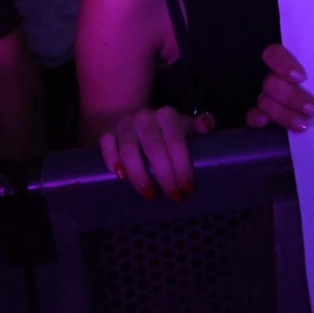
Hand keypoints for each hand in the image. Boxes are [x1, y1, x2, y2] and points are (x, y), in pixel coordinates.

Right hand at [99, 106, 214, 200]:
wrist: (138, 122)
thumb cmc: (167, 131)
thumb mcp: (185, 127)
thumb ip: (199, 125)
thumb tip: (206, 125)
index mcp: (167, 116)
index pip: (176, 142)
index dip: (182, 166)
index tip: (187, 188)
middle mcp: (145, 117)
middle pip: (154, 148)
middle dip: (165, 176)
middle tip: (173, 196)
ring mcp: (125, 124)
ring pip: (129, 150)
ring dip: (139, 175)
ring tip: (149, 195)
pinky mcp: (107, 131)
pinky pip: (106, 145)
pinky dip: (112, 160)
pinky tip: (121, 177)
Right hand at [246, 44, 313, 131]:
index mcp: (286, 60)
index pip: (274, 54)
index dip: (283, 64)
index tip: (301, 78)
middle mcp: (271, 74)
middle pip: (271, 83)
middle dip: (292, 98)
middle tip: (313, 109)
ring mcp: (262, 94)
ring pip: (265, 101)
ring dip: (283, 113)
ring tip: (303, 124)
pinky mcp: (258, 112)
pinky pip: (251, 114)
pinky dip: (256, 117)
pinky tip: (265, 122)